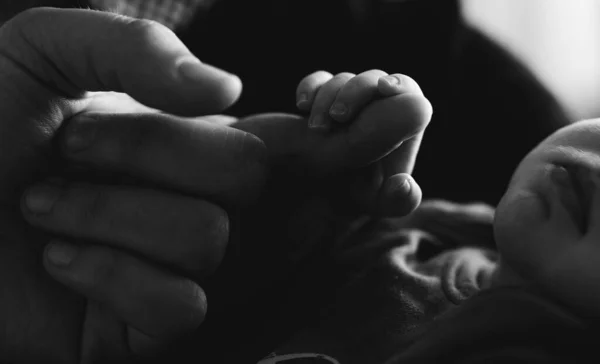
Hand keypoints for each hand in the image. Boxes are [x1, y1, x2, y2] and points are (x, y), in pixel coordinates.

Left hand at [23, 69, 430, 360]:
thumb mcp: (45, 51)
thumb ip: (137, 46)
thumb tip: (232, 91)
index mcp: (191, 142)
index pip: (294, 139)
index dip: (355, 127)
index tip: (408, 105)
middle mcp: (200, 203)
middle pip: (249, 174)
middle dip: (150, 148)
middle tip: (68, 145)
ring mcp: (181, 268)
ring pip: (208, 238)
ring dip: (106, 210)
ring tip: (39, 206)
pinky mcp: (151, 330)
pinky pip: (179, 302)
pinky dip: (105, 270)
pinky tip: (54, 259)